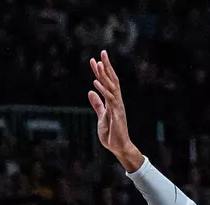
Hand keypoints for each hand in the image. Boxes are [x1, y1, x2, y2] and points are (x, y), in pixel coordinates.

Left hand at [88, 51, 142, 171]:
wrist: (119, 147)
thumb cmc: (111, 134)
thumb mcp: (101, 117)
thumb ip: (97, 104)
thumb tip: (90, 92)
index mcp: (113, 100)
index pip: (107, 82)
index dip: (101, 71)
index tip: (95, 60)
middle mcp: (117, 100)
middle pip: (112, 80)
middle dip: (107, 66)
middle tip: (102, 52)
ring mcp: (118, 106)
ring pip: (112, 86)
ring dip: (105, 74)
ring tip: (99, 63)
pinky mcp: (117, 114)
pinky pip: (110, 99)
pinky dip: (103, 90)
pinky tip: (96, 83)